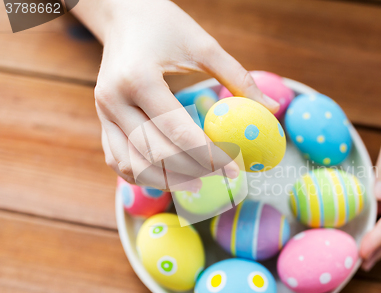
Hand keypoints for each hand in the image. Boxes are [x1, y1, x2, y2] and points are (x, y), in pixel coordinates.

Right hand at [76, 0, 278, 190]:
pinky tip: (170, 177)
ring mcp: (103, 113)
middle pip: (156, 154)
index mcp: (139, 79)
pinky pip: (118, 160)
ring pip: (132, 165)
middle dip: (193, 170)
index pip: (179, 132)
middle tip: (221, 175)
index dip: (210, 156)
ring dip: (166, 180)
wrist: (123, 15)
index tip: (234, 169)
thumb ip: (238, 78)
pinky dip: (143, 175)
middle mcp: (114, 100)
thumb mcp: (204, 46)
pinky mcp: (102, 120)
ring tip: (198, 182)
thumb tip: (272, 109)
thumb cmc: (165, 26)